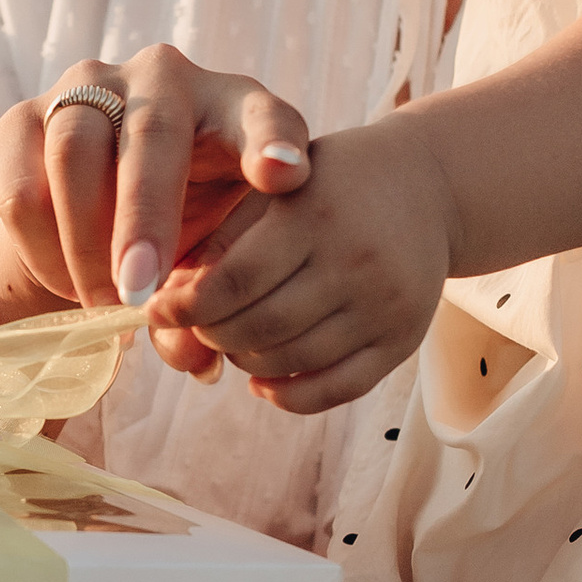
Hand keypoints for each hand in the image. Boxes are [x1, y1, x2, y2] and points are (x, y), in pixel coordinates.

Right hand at [0, 47, 311, 321]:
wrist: (104, 203)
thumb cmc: (190, 222)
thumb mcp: (213, 256)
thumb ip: (210, 300)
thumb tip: (194, 360)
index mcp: (235, 108)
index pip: (265, 115)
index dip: (273, 144)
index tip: (286, 178)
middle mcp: (163, 79)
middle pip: (151, 136)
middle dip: (144, 220)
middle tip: (140, 295)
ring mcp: (87, 88)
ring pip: (73, 153)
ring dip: (85, 242)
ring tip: (103, 304)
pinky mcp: (22, 118)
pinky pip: (20, 184)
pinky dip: (41, 246)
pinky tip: (68, 284)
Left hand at [148, 114, 456, 411]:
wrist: (426, 188)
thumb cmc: (329, 185)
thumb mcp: (274, 190)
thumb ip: (222, 243)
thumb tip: (166, 313)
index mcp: (314, 213)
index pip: (234, 280)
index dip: (185, 306)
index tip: (155, 311)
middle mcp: (355, 260)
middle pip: (260, 326)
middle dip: (212, 334)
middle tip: (196, 326)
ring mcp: (385, 304)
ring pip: (292, 361)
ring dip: (246, 361)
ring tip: (230, 341)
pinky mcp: (404, 339)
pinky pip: (335, 389)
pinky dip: (288, 396)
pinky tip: (263, 379)